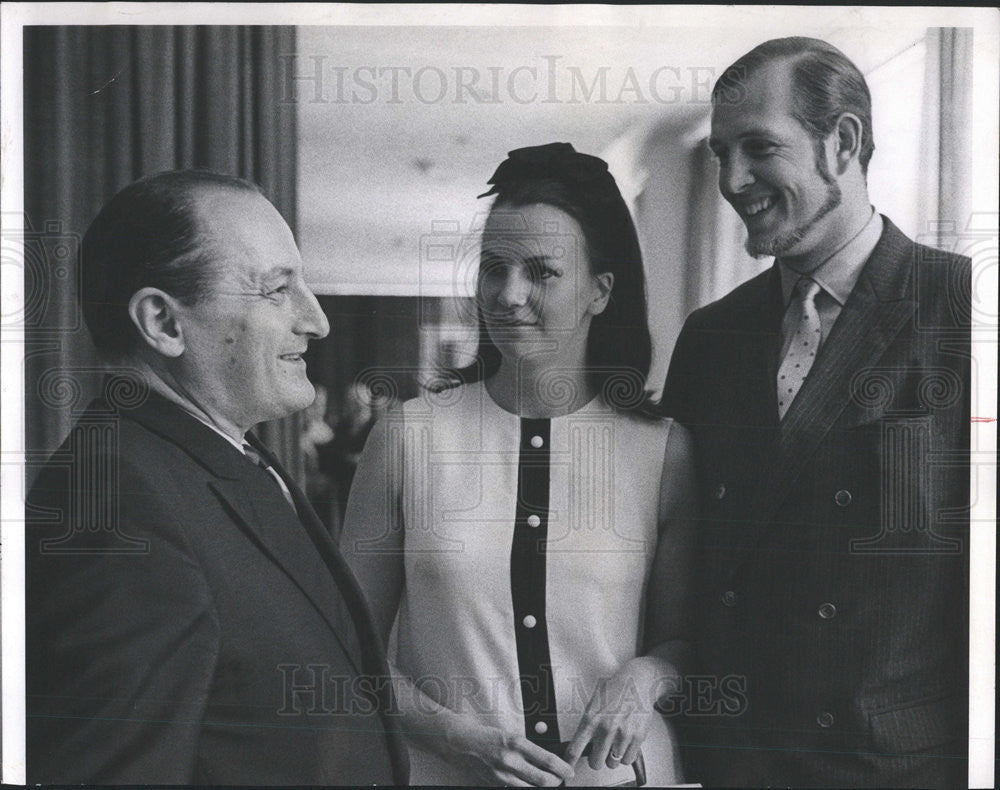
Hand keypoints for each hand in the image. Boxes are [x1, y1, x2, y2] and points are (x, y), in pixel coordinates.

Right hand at [443, 720, 574, 786]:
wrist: (460, 742)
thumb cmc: (485, 735)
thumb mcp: (510, 734)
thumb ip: (528, 747)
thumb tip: (546, 759)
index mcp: (516, 742)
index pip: (548, 760)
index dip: (563, 768)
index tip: (569, 771)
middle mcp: (510, 760)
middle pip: (543, 780)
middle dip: (555, 782)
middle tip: (560, 779)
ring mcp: (502, 775)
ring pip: (530, 789)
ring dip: (541, 787)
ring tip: (545, 783)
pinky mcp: (495, 784)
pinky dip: (524, 788)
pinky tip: (527, 784)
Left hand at [563, 657, 663, 771]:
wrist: (636, 680)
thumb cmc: (614, 690)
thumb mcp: (593, 704)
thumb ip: (587, 725)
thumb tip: (579, 745)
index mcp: (590, 719)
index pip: (574, 749)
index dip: (569, 763)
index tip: (568, 769)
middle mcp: (605, 728)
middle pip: (595, 763)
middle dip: (597, 759)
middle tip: (600, 751)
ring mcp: (622, 733)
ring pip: (613, 763)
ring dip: (613, 757)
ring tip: (615, 743)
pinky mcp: (637, 736)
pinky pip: (628, 759)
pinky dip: (626, 755)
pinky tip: (625, 742)